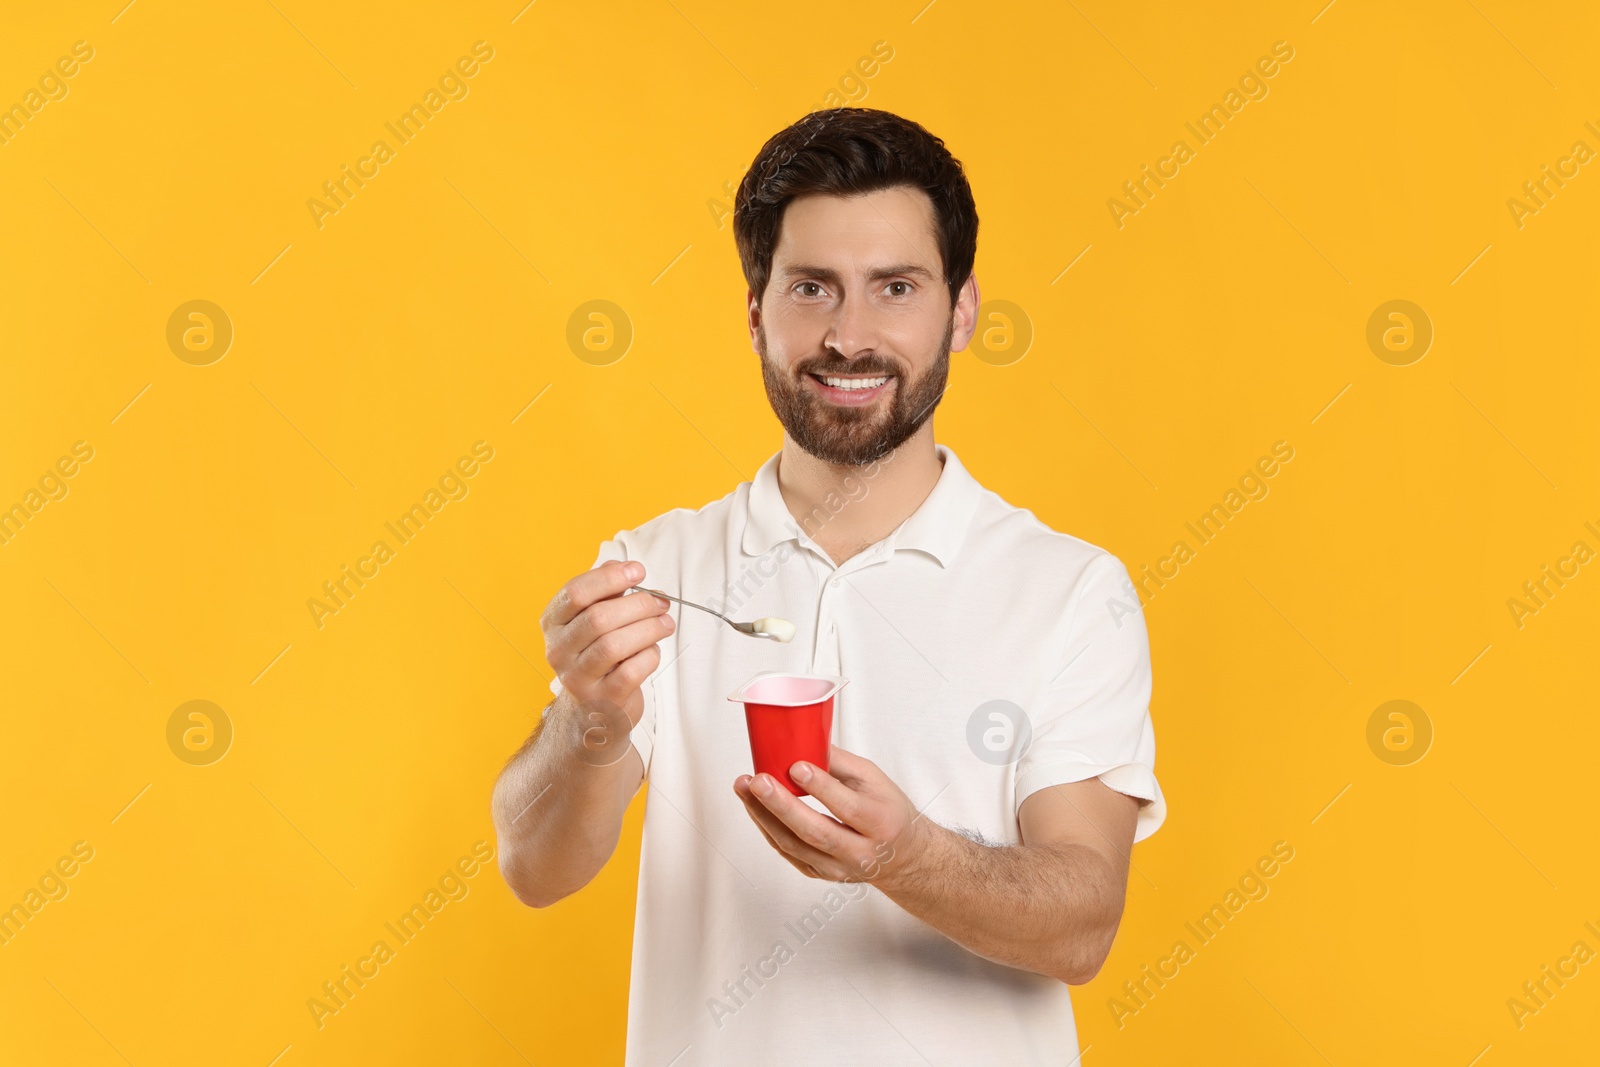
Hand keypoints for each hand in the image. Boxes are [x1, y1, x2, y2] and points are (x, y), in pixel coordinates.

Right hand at [541, 559, 673, 737]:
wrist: (592, 712)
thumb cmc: (598, 656)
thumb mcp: (594, 621)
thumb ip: (606, 592)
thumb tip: (624, 567)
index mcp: (553, 623)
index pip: (575, 593)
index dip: (610, 578)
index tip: (639, 571)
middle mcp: (559, 650)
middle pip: (598, 618)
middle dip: (638, 604)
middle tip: (661, 601)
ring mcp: (577, 678)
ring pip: (614, 645)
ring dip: (648, 628)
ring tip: (665, 623)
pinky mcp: (602, 700)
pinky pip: (630, 672)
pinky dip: (649, 656)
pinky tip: (653, 650)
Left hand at [733, 744, 935, 888]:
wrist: (900, 856)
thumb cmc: (887, 811)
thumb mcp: (876, 780)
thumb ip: (841, 763)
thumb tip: (805, 740)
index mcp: (881, 823)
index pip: (848, 808)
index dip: (821, 787)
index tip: (795, 766)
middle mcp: (861, 852)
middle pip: (816, 832)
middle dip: (782, 806)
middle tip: (757, 781)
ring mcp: (839, 868)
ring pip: (795, 846)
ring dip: (765, 816)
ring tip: (746, 788)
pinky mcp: (820, 874)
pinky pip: (788, 852)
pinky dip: (768, 828)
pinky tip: (754, 807)